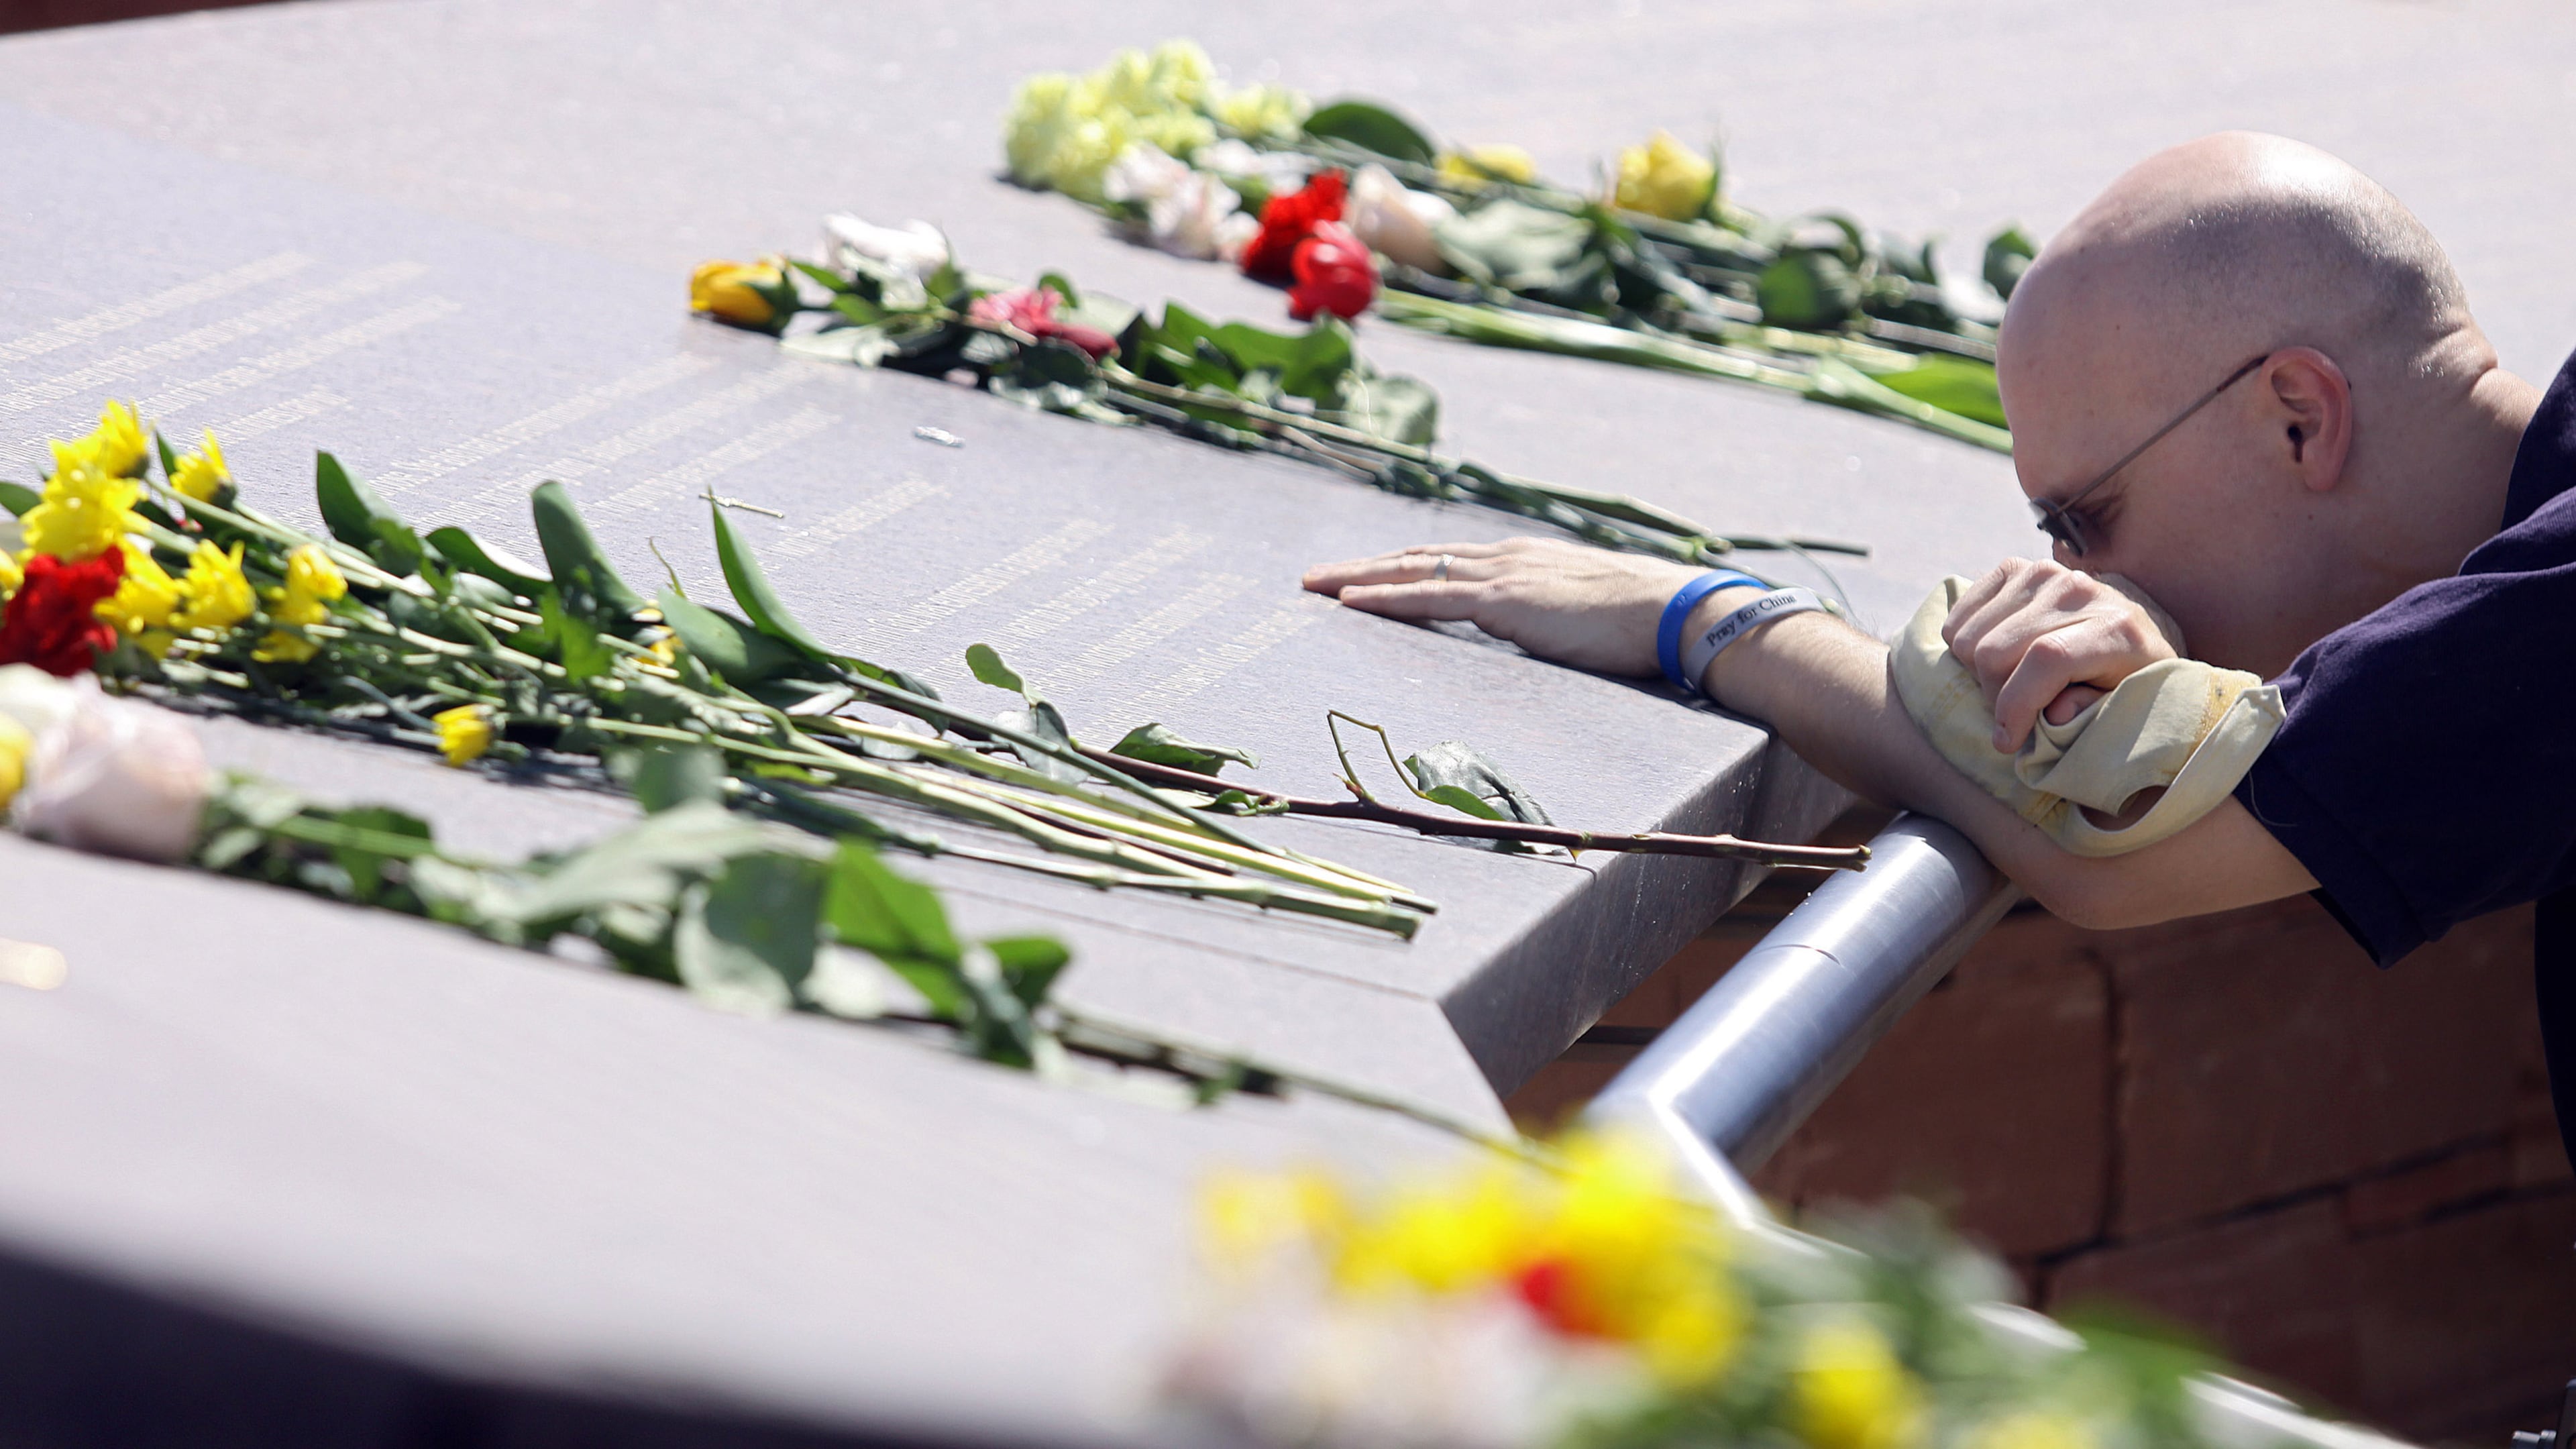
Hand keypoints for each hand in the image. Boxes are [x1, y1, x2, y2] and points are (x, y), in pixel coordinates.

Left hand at [1302, 537, 1705, 676]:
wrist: (1672, 611)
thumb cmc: (1643, 623)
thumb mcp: (1582, 618)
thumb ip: (1549, 622)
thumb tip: (1539, 641)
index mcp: (1523, 562)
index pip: (1447, 560)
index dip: (1401, 567)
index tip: (1364, 575)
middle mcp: (1504, 558)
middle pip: (1416, 557)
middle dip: (1363, 566)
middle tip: (1315, 577)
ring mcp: (1501, 575)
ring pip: (1410, 570)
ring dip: (1357, 578)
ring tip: (1313, 585)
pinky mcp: (1502, 601)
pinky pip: (1428, 596)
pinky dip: (1384, 597)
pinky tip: (1349, 603)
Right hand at [1941, 559, 2178, 752]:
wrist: (2125, 632)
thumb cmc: (2121, 682)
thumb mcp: (2118, 706)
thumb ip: (2088, 711)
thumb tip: (2053, 715)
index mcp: (2114, 628)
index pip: (2047, 658)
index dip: (2016, 705)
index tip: (2006, 741)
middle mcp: (2078, 591)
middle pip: (1995, 651)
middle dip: (1994, 696)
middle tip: (2012, 713)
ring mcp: (2042, 573)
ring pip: (1969, 638)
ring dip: (1978, 672)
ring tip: (2008, 682)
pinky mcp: (2015, 569)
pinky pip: (1959, 616)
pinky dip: (1964, 645)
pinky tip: (1996, 655)